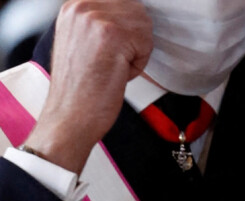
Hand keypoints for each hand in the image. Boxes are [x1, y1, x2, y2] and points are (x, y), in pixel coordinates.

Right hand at [25, 0, 152, 173]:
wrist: (70, 117)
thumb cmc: (81, 92)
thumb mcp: (84, 44)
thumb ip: (101, 25)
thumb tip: (132, 19)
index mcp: (73, 6)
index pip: (123, 2)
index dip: (128, 31)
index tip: (113, 53)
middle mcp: (81, 6)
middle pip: (136, 9)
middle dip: (134, 41)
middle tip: (112, 64)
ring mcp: (94, 17)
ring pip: (143, 25)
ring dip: (137, 53)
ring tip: (113, 69)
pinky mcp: (111, 33)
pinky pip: (146, 43)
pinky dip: (138, 64)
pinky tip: (117, 74)